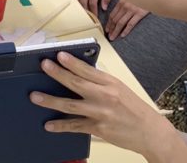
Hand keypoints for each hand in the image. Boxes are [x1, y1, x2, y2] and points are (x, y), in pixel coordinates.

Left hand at [30, 51, 171, 157]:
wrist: (150, 132)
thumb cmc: (134, 108)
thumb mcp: (119, 87)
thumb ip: (99, 81)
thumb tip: (77, 72)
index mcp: (110, 82)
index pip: (87, 69)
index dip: (72, 62)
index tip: (59, 54)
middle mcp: (104, 96)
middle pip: (76, 83)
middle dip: (58, 74)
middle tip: (44, 65)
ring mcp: (100, 113)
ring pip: (71, 105)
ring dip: (51, 100)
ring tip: (35, 96)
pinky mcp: (98, 128)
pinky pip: (76, 126)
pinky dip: (61, 126)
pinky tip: (49, 125)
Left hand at [105, 0, 148, 40]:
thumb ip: (123, 4)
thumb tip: (118, 12)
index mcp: (121, 2)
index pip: (112, 15)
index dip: (108, 23)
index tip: (106, 29)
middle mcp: (124, 6)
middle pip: (115, 20)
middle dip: (110, 29)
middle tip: (109, 36)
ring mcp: (131, 10)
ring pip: (120, 23)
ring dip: (115, 31)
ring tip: (113, 37)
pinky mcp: (139, 13)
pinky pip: (130, 24)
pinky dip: (126, 30)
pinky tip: (122, 35)